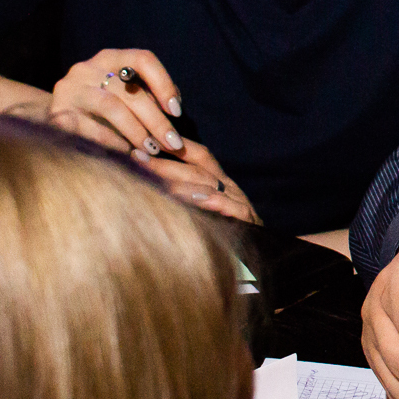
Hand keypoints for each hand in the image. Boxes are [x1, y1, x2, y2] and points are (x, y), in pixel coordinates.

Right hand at [48, 49, 182, 155]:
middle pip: (129, 91)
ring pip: (111, 107)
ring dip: (136, 132)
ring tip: (151, 151)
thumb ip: (148, 95)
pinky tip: (126, 154)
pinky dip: (112, 142)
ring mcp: (70, 90)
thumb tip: (174, 110)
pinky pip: (90, 129)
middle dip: (156, 120)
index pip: (142, 59)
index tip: (177, 112)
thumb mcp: (125, 92)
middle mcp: (88, 68)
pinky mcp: (57, 114)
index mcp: (110, 57)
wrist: (59, 113)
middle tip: (173, 144)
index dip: (163, 84)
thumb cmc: (103, 104)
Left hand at [132, 135, 259, 224]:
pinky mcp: (246, 219)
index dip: (176, 144)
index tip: (148, 138)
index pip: (198, 155)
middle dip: (165, 160)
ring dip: (178, 178)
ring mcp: (238, 202)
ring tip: (153, 173)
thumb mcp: (204, 213)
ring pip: (208, 183)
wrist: (262, 260)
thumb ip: (185, 199)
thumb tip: (149, 187)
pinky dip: (211, 200)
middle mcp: (229, 187)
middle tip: (136, 156)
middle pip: (196, 167)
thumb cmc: (226, 236)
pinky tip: (193, 198)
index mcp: (219, 182)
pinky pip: (229, 206)